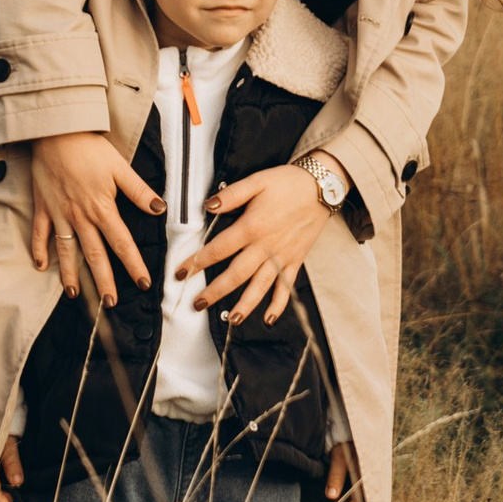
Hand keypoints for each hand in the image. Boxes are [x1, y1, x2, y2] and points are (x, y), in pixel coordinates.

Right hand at [27, 130, 164, 303]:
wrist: (55, 131)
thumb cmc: (89, 147)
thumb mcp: (119, 167)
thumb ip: (139, 191)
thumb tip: (160, 210)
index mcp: (102, 208)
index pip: (121, 243)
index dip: (133, 264)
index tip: (143, 283)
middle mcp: (80, 217)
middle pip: (94, 255)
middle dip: (103, 281)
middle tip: (110, 302)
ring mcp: (59, 214)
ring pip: (66, 251)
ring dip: (71, 274)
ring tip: (75, 295)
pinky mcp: (43, 207)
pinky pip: (40, 234)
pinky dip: (39, 251)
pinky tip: (41, 267)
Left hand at [186, 161, 332, 326]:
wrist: (322, 188)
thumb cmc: (287, 183)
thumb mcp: (257, 181)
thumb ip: (231, 194)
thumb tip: (208, 205)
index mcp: (252, 226)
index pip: (219, 249)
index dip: (197, 262)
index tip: (180, 273)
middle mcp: (265, 246)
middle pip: (236, 275)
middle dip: (215, 291)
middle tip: (197, 304)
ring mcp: (282, 257)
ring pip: (260, 286)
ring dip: (245, 305)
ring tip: (231, 320)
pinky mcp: (295, 262)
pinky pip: (286, 288)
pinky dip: (278, 305)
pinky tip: (268, 319)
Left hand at [321, 438, 362, 501]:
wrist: (353, 427)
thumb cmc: (346, 440)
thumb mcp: (339, 457)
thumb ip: (336, 476)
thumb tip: (331, 497)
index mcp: (366, 475)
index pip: (358, 501)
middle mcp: (368, 480)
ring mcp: (365, 479)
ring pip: (356, 499)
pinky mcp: (360, 477)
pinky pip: (355, 493)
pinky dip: (346, 500)